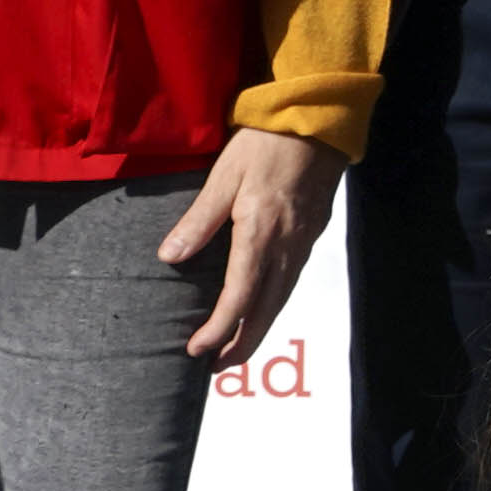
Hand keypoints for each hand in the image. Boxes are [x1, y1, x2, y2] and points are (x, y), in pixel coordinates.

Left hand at [162, 125, 346, 364]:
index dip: (217, 330)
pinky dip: (272, 306)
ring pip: (281, 300)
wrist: (320, 122)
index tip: (195, 350)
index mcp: (259, 235)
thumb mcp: (224, 175)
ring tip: (236, 348)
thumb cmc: (267, 143)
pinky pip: (291, 282)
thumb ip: (199, 219)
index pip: (238, 298)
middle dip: (241, 345)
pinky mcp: (312, 235)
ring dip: (257, 329)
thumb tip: (170, 257)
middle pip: (265, 311)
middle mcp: (286, 248)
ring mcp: (303, 244)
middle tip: (216, 368)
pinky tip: (261, 308)